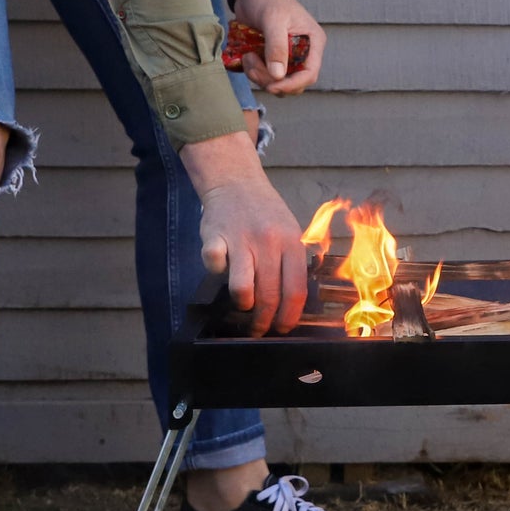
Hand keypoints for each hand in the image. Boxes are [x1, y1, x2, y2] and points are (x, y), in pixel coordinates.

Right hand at [180, 130, 306, 335]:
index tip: (283, 327)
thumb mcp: (290, 230)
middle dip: (264, 321)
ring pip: (242, 289)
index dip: (289, 316)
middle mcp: (268, 242)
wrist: (236, 182)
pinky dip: (216, 273)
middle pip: (269, 295)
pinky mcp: (214, 236)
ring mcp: (240, 239)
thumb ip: (293, 261)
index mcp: (291, 242)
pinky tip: (222, 270)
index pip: (295, 290)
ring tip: (243, 304)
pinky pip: (214, 266)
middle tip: (258, 328)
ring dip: (242, 304)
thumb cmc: (265, 212)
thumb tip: (294, 302)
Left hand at [234, 0, 325, 95]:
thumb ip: (277, 47)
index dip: (293, 84)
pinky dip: (254, 72)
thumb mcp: (273, 19)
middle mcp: (303, 53)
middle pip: (292, 82)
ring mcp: (287, 56)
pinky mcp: (272, 58)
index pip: (310, 74)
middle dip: (271, 80)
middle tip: (252, 64)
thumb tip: (278, 76)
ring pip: (277, 81)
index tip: (273, 85)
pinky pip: (266, 75)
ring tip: (248, 57)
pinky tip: (247, 57)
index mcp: (312, 42)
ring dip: (259, 76)